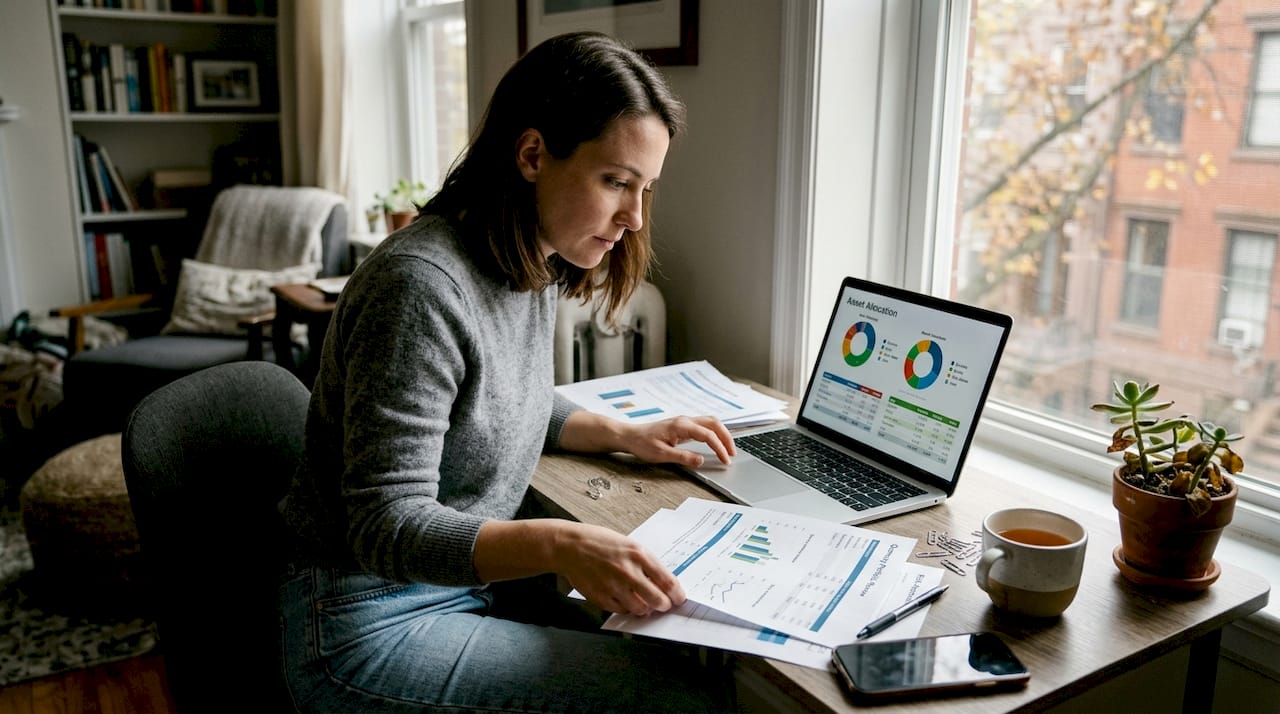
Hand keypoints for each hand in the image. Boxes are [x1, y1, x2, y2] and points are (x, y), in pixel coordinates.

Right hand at [555, 522, 685, 615]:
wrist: (570, 546)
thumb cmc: (599, 542)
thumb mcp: (629, 545)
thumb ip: (646, 563)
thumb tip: (662, 582)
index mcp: (639, 555)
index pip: (668, 582)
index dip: (677, 594)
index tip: (679, 598)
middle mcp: (628, 571)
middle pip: (657, 600)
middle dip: (664, 605)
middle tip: (663, 604)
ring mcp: (614, 586)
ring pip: (640, 609)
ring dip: (645, 608)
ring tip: (642, 602)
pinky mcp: (601, 597)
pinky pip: (621, 611)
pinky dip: (626, 608)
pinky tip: (624, 599)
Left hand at [621, 415, 735, 467]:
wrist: (630, 436)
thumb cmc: (642, 444)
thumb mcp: (662, 454)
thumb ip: (683, 457)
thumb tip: (701, 460)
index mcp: (681, 426)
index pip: (708, 435)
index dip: (719, 448)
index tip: (725, 460)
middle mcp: (685, 420)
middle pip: (714, 424)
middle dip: (726, 438)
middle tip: (733, 454)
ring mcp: (684, 422)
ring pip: (710, 422)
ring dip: (722, 434)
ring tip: (728, 449)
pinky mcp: (683, 426)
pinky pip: (704, 426)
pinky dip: (714, 433)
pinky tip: (716, 443)